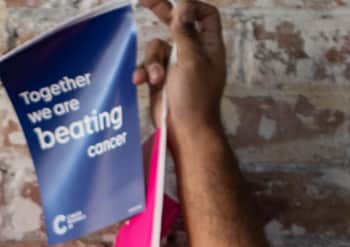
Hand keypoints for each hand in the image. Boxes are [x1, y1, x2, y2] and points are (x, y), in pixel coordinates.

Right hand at [134, 0, 225, 136]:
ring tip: (155, 78)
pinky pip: (147, 66)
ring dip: (152, 61)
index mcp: (208, 46)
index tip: (176, 6)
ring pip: (157, 47)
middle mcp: (193, 52)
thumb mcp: (190, 60)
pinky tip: (141, 82)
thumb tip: (182, 6)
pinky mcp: (160, 79)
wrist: (184, 132)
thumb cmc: (194, 98)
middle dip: (160, 11)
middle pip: (177, 23)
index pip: (205, 16)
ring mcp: (175, 65)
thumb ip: (184, 32)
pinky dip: (144, 72)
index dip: (192, 7)